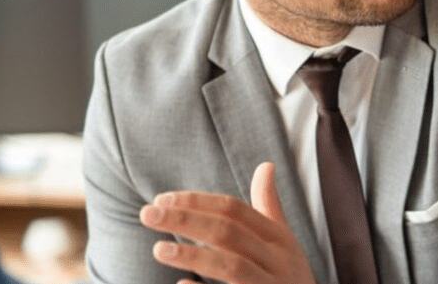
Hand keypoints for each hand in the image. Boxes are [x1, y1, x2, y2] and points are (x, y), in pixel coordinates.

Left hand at [139, 162, 315, 283]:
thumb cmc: (289, 278)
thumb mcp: (284, 243)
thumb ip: (269, 208)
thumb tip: (266, 165)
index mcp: (280, 239)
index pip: (235, 210)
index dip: (198, 202)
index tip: (161, 199)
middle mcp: (277, 262)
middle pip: (228, 232)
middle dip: (186, 219)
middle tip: (147, 214)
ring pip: (231, 266)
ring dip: (193, 256)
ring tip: (159, 249)